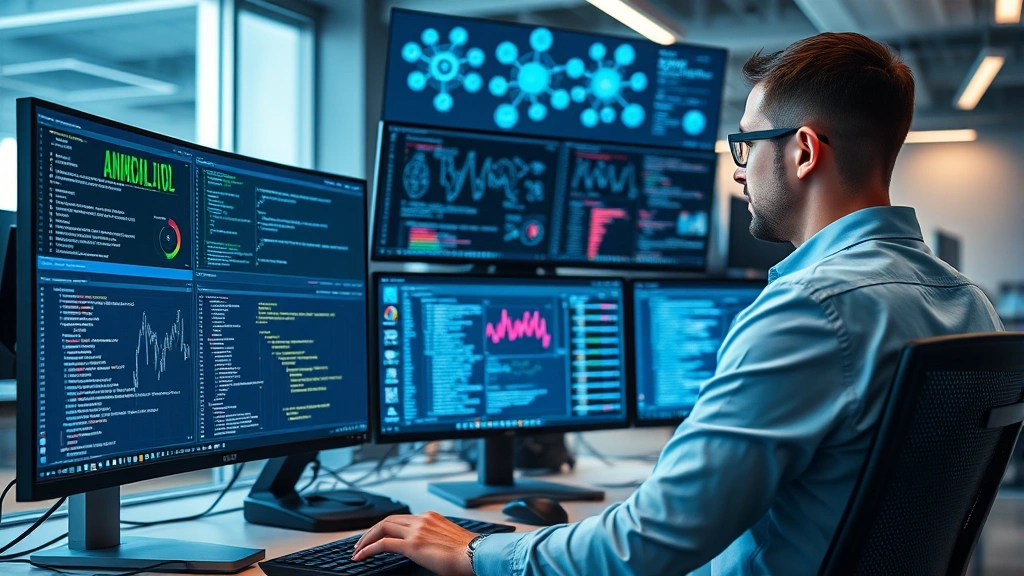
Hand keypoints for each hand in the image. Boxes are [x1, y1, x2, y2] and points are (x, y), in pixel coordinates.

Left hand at [352, 511, 476, 575]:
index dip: (386, 527)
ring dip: (367, 539)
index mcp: (430, 518)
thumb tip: (431, 551)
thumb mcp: (449, 540)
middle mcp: (422, 520)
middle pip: (388, 520)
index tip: (379, 536)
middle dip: (371, 531)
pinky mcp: (412, 545)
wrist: (476, 555)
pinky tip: (361, 556)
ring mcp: (416, 531)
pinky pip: (383, 544)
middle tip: (362, 543)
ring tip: (358, 550)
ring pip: (382, 528)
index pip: (402, 519)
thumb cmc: (468, 553)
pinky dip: (369, 549)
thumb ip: (435, 540)